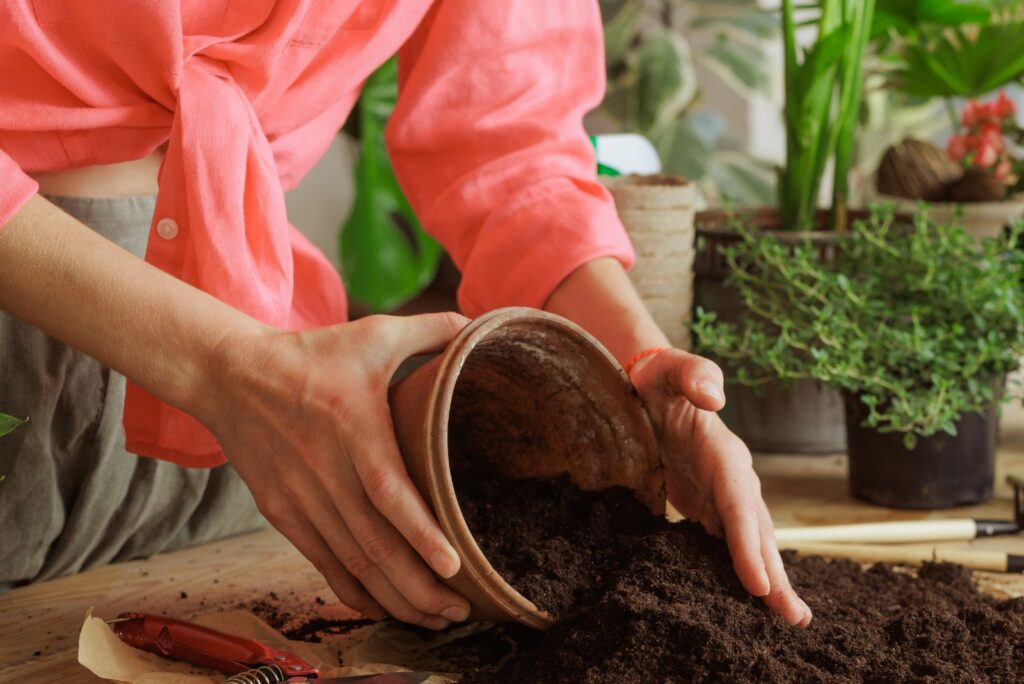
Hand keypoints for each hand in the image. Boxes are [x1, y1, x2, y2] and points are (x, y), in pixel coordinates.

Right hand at [195, 313, 472, 629]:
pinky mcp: (284, 514)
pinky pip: (324, 564)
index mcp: (353, 427)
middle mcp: (326, 471)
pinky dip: (357, 592)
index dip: (422, 533)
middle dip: (421, 587)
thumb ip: (430, 330)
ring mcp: (301, 499)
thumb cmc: (311, 354)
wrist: (231, 376)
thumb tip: (478, 325)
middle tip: (462, 611)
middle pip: (376, 545)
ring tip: (436, 619)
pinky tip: (386, 608)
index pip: (389, 491)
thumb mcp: (373, 332)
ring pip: (353, 564)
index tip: (454, 565)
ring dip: (395, 598)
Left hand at [630, 349, 812, 626]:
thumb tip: (715, 397)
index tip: (759, 584)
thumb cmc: (661, 376)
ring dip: (766, 580)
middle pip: (757, 532)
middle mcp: (732, 478)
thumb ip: (694, 375)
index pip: (740, 505)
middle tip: (795, 619)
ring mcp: (721, 493)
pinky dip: (737, 570)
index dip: (749, 545)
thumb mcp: (671, 368)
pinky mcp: (705, 503)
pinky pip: (724, 542)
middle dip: (775, 576)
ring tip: (786, 618)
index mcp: (726, 453)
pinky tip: (740, 599)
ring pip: (748, 543)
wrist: (652, 383)